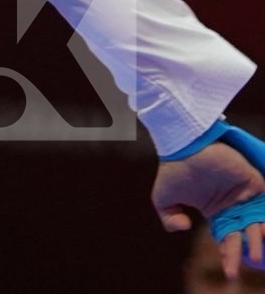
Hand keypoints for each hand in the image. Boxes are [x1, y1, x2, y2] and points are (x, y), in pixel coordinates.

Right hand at [155, 141, 264, 279]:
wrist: (182, 146)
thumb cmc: (172, 170)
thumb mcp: (163, 199)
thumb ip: (168, 218)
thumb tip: (183, 228)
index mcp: (215, 210)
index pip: (227, 237)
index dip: (229, 253)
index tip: (229, 271)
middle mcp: (232, 205)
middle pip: (245, 234)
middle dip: (248, 251)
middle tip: (250, 264)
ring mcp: (244, 195)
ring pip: (258, 223)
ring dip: (260, 240)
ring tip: (257, 256)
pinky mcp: (254, 183)